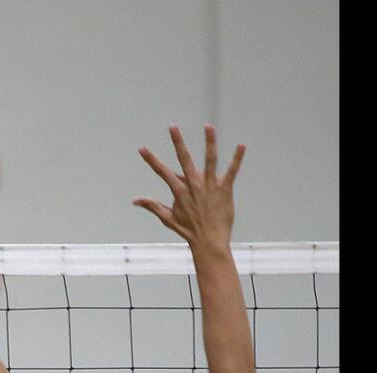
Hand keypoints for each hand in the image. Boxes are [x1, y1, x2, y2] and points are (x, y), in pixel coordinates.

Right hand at [134, 125, 244, 249]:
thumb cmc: (188, 231)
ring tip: (208, 126)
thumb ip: (152, 206)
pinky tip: (241, 146)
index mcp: (179, 191)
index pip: (162, 172)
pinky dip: (237, 158)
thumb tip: (135, 200)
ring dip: (209, 142)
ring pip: (209, 160)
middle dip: (178, 142)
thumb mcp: (168, 218)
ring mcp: (209, 186)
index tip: (142, 149)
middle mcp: (193, 185)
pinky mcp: (224, 189)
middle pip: (184, 159)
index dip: (151, 160)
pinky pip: (231, 171)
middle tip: (173, 127)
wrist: (209, 241)